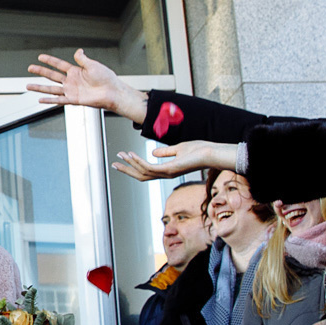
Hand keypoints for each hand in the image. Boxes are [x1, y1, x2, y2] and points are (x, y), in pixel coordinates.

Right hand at [26, 49, 146, 122]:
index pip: (59, 64)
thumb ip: (82, 59)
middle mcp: (72, 81)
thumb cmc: (106, 78)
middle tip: (30, 68)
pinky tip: (40, 100)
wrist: (113, 92)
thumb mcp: (93, 65)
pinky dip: (49, 100)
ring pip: (51, 89)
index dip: (49, 60)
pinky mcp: (74, 100)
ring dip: (40, 87)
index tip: (40, 57)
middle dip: (40, 72)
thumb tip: (78, 51)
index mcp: (76, 71)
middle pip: (52, 76)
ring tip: (28, 86)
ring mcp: (71, 91)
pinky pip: (59, 100)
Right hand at [115, 140, 235, 181]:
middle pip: (141, 176)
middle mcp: (166, 174)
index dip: (133, 166)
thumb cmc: (199, 151)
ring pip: (143, 172)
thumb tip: (153, 151)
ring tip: (120, 154)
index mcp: (167, 170)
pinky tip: (132, 154)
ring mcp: (168, 173)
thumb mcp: (179, 149)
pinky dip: (139, 161)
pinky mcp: (170, 170)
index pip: (146, 171)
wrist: (211, 153)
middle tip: (114, 163)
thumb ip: (165, 152)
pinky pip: (150, 167)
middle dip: (127, 170)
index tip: (123, 158)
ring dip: (130, 163)